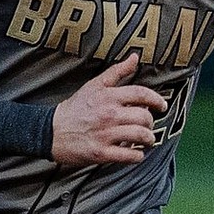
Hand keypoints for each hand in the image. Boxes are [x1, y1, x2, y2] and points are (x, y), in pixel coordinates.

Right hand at [50, 53, 168, 165]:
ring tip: (145, 140)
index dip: (157, 100)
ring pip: (141, 136)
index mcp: (108, 97)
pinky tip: (135, 153)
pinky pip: (130, 156)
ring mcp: (105, 135)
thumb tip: (134, 57)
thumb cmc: (75, 108)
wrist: (51, 131)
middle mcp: (108, 115)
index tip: (161, 106)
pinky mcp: (101, 153)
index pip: (141, 94)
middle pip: (144, 117)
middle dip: (150, 122)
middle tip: (147, 125)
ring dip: (148, 139)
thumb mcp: (94, 85)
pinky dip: (137, 156)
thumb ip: (117, 71)